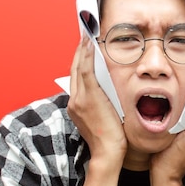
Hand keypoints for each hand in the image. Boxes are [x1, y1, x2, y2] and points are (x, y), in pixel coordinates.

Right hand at [67, 35, 126, 170]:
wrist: (108, 153)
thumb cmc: (110, 139)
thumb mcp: (102, 118)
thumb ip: (102, 103)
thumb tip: (110, 91)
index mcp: (76, 105)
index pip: (77, 76)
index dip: (80, 59)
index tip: (85, 45)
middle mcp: (74, 100)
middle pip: (75, 68)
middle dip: (80, 49)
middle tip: (85, 32)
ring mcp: (79, 98)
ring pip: (78, 67)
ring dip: (82, 48)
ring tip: (87, 33)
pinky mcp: (88, 97)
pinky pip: (85, 71)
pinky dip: (87, 56)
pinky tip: (90, 44)